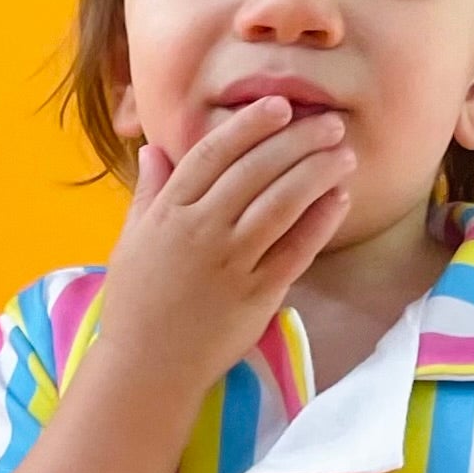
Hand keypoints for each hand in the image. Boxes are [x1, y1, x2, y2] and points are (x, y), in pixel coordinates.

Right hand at [96, 89, 352, 388]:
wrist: (147, 367)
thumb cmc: (136, 304)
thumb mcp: (131, 241)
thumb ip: (147, 192)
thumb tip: (154, 149)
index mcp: (169, 213)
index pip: (212, 153)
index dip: (249, 125)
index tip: (278, 105)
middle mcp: (201, 231)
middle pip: (255, 170)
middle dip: (296, 140)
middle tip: (327, 122)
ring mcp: (231, 263)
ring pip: (280, 203)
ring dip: (316, 172)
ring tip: (343, 153)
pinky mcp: (256, 295)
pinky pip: (295, 250)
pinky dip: (320, 221)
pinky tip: (339, 199)